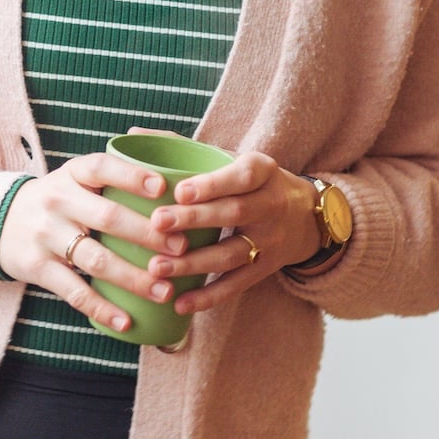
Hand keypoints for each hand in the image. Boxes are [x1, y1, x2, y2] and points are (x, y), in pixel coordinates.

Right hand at [0, 153, 190, 333]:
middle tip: (181, 249)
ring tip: (164, 290)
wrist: (1, 222)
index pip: (102, 167)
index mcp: (72, 173)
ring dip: (133, 278)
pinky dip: (102, 309)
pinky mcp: (37, 267)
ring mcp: (45, 234)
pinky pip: (74, 292)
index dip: (132, 176)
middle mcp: (57, 200)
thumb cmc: (60, 200)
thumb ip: (114, 177)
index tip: (163, 188)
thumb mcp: (77, 179)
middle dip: (148, 234)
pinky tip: (127, 322)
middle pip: (108, 217)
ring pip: (96, 260)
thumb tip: (176, 179)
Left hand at [141, 151, 321, 314]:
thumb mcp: (230, 158)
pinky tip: (179, 304)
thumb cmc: (250, 181)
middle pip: (233, 214)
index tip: (178, 190)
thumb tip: (132, 135)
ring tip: (157, 267)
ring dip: (193, 263)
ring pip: (231, 254)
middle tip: (157, 223)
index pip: (240, 176)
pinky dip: (208, 297)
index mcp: (263, 171)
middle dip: (194, 220)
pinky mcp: (266, 269)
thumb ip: (183, 148)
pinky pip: (236, 285)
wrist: (305, 215)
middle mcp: (271, 205)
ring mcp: (270, 241)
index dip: (211, 185)